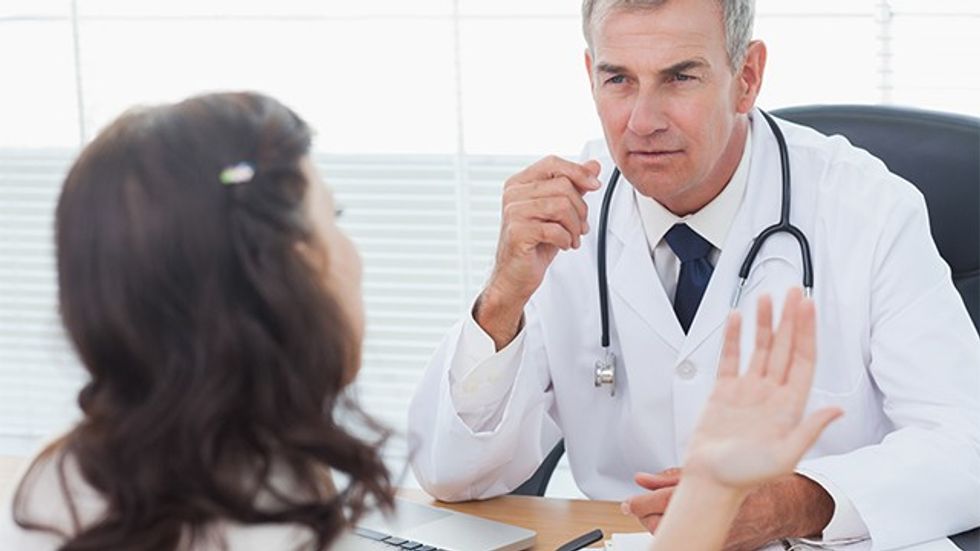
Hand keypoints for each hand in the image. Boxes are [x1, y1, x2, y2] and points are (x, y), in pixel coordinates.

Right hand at [476, 156, 600, 348]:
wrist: (515, 275)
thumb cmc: (534, 244)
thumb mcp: (558, 212)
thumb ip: (574, 187)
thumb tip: (593, 166)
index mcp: (520, 183)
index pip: (553, 163)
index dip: (577, 172)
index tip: (594, 186)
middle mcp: (513, 194)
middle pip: (562, 186)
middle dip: (580, 209)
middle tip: (581, 226)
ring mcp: (513, 212)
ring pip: (561, 206)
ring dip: (575, 226)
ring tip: (573, 238)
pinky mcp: (517, 232)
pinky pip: (555, 229)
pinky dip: (566, 239)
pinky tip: (563, 245)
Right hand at [628, 289, 842, 550]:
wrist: (711, 482)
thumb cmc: (746, 475)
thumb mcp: (786, 457)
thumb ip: (810, 430)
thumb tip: (836, 410)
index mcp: (789, 407)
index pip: (802, 360)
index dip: (806, 332)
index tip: (808, 308)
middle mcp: (771, 393)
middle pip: (784, 347)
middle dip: (790, 318)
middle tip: (793, 291)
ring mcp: (748, 390)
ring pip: (759, 348)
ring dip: (764, 323)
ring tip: (767, 298)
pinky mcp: (723, 392)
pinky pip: (730, 359)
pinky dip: (732, 338)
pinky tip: (736, 319)